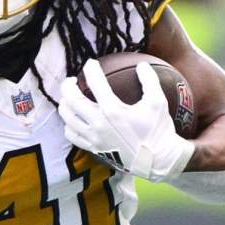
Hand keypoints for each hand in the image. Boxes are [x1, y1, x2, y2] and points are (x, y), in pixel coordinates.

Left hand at [58, 59, 194, 181]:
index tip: (91, 64)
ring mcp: (94, 137)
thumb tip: (142, 64)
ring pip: (67, 117)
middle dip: (68, 85)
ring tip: (69, 98)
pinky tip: (74, 119)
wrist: (158, 161)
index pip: (95, 83)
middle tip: (72, 80)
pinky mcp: (94, 148)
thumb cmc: (158, 130)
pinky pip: (71, 135)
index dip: (90, 69)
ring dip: (65, 104)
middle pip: (71, 99)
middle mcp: (99, 123)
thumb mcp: (158, 102)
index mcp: (113, 110)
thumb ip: (149, 80)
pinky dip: (68, 125)